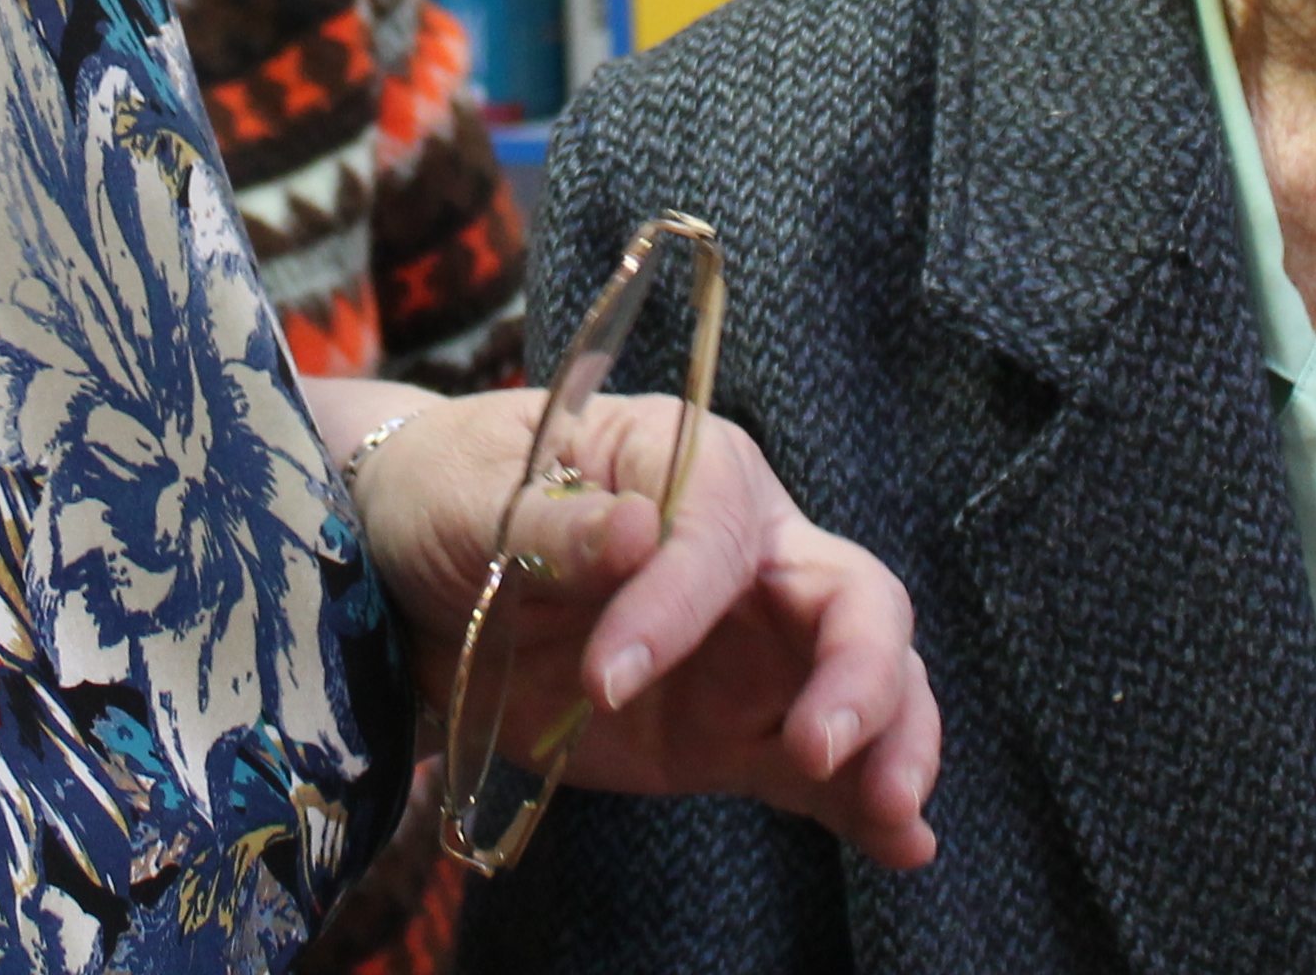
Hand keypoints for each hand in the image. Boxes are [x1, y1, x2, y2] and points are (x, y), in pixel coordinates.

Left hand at [350, 388, 939, 870]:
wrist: (411, 576)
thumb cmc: (452, 495)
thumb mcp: (472, 494)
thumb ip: (553, 523)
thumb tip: (638, 533)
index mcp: (692, 469)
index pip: (722, 536)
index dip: (678, 606)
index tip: (605, 675)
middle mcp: (750, 556)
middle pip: (854, 601)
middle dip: (860, 674)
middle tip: (820, 748)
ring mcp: (752, 652)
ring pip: (867, 683)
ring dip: (892, 742)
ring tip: (891, 812)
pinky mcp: (732, 733)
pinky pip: (814, 772)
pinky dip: (860, 808)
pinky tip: (904, 848)